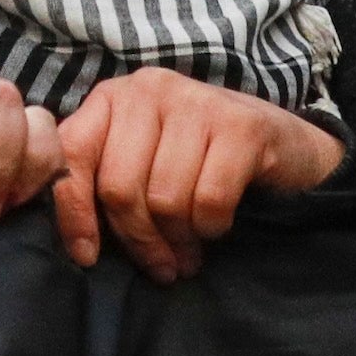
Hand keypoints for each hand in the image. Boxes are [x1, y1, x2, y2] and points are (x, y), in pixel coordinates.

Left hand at [47, 66, 341, 281]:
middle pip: (120, 187)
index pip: (71, 154)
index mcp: (113, 98)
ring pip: (165, 199)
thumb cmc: (199, 161)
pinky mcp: (241, 126)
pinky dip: (212, 227)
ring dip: (179, 240)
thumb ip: (102, 180)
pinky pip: (209, 200)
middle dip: (139, 240)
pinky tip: (218, 224)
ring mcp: (197, 101)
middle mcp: (149, 89)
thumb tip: (76, 243)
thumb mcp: (142, 161)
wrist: (284, 147)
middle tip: (161, 265)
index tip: (87, 257)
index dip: (74, 212)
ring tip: (189, 251)